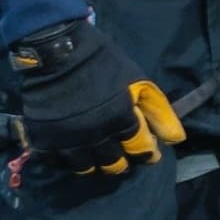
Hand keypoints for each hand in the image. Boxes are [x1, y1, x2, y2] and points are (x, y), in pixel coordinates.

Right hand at [7, 14, 182, 175]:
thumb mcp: (139, 83)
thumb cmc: (104, 64)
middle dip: (122, 161)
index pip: (139, 151)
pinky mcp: (43, 140)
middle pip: (113, 164)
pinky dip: (66, 160)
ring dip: (95, 164)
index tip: (148, 152)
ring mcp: (67, 140)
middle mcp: (94, 135)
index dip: (146, 153)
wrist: (58, 51)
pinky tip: (73, 151)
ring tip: (98, 155)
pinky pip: (57, 162)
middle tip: (122, 155)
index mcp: (121, 120)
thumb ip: (158, 112)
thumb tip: (176, 139)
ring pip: (85, 168)